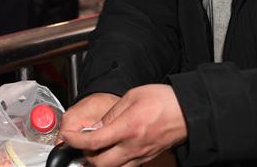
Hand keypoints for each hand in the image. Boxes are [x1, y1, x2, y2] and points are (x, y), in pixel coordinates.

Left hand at [60, 84, 186, 165]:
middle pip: (100, 163)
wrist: (189, 112)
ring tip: (96, 148)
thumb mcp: (132, 97)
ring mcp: (141, 156)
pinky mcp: (147, 159)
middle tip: (81, 143)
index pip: (94, 141)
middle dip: (85, 155)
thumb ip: (111, 113)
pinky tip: (113, 151)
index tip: (67, 137)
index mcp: (128, 128)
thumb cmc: (164, 101)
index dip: (75, 140)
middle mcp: (133, 146)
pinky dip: (115, 162)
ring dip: (100, 161)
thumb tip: (95, 126)